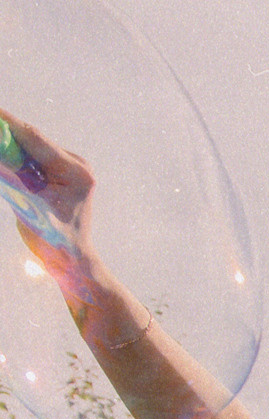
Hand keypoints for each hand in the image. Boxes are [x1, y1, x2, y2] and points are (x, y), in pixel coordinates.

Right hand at [0, 114, 95, 280]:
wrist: (70, 260)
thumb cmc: (54, 240)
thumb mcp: (26, 205)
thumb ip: (8, 175)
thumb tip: (0, 155)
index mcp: (76, 171)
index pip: (33, 138)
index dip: (6, 122)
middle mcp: (76, 164)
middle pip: (29, 139)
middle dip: (3, 133)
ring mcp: (68, 168)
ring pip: (27, 148)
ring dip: (6, 145)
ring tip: (6, 165)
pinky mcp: (57, 174)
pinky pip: (28, 158)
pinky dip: (11, 157)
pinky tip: (3, 159)